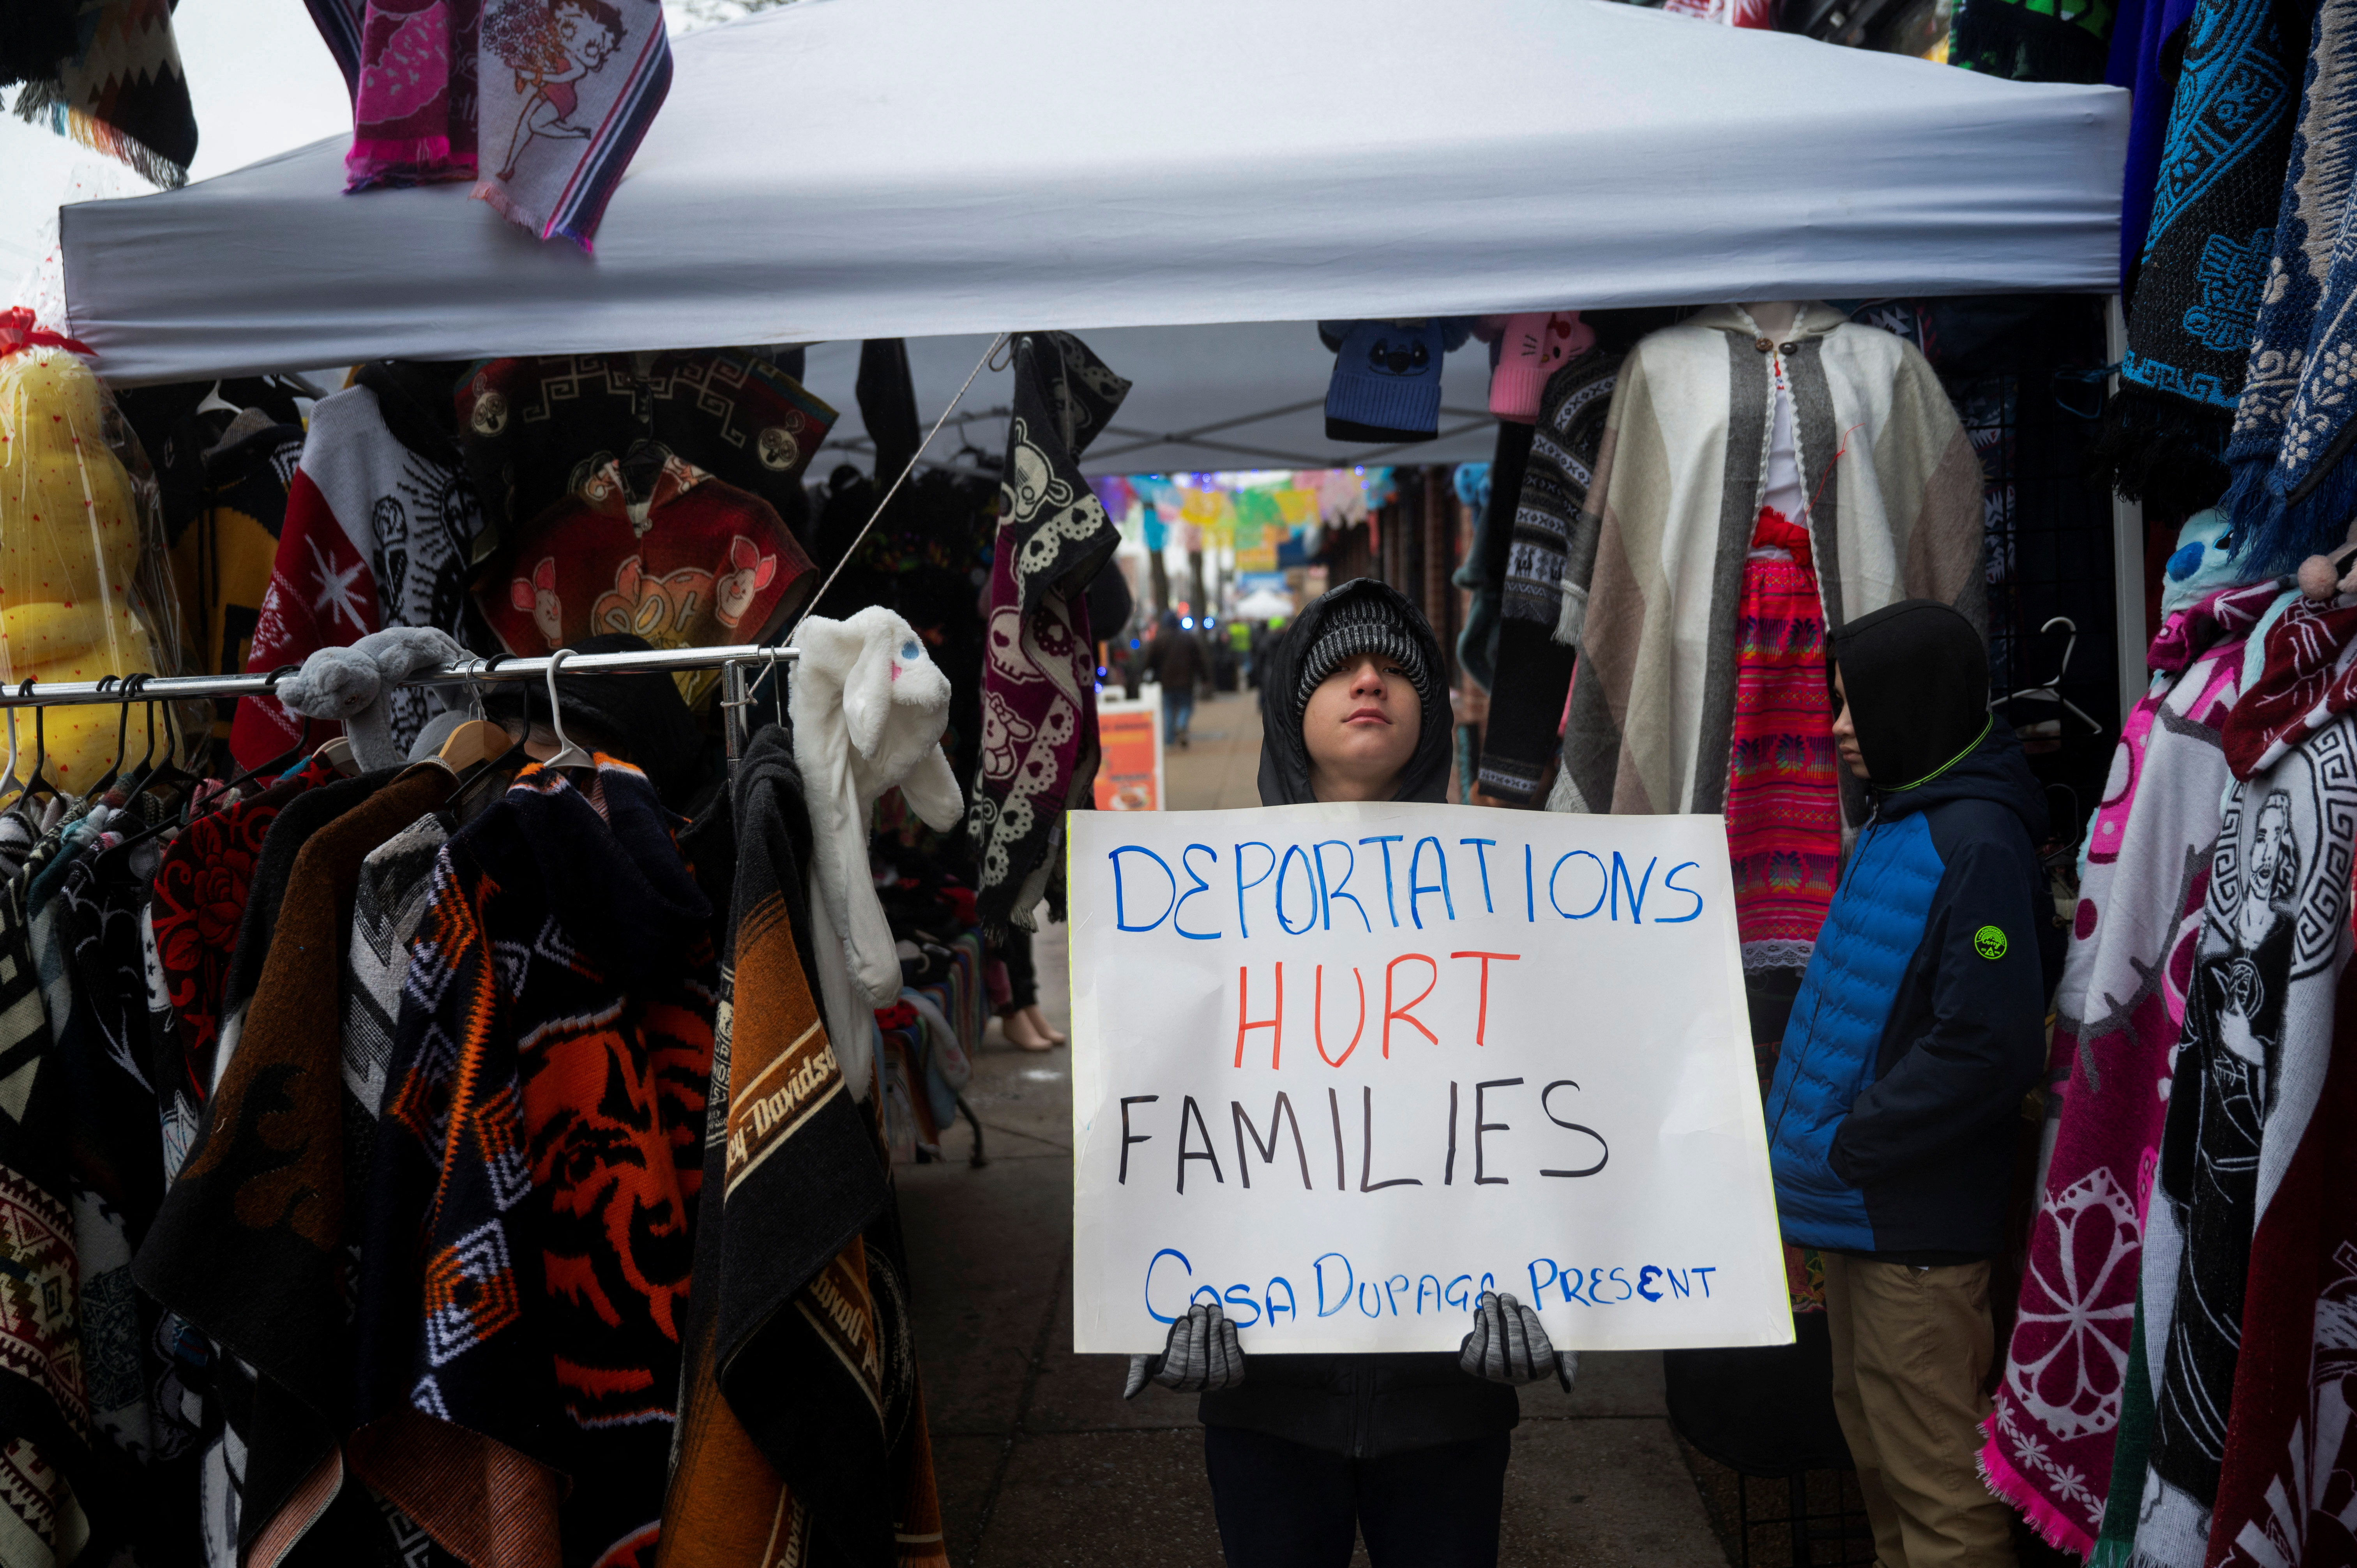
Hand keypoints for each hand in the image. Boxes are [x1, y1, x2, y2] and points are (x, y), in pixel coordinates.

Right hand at [1122, 1302, 1245, 1397]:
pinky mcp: (1228, 1379)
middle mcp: (1190, 1388)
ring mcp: (1210, 1385)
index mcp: (1166, 1381)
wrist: (1189, 1340)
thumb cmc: (1161, 1346)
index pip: (1174, 1370)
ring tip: (1213, 1313)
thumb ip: (1138, 1371)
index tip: (1183, 1322)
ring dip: (1217, 1337)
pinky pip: (1234, 1368)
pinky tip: (1226, 1325)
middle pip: (1198, 1368)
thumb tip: (1128, 1396)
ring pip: (1217, 1368)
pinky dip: (1231, 1345)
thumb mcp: (1144, 1355)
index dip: (1181, 1346)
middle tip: (1200, 1311)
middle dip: (1200, 1336)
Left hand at [1459, 1291, 1575, 1389]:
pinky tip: (1481, 1315)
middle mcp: (1520, 1378)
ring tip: (1491, 1301)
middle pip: (1516, 1357)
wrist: (1510, 1339)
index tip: (1526, 1309)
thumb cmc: (1541, 1338)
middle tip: (1507, 1299)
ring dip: (1492, 1326)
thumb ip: (1568, 1361)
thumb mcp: (1562, 1347)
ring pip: (1494, 1357)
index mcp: (1543, 1371)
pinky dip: (1476, 1335)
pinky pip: (1474, 1358)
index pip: (1540, 1357)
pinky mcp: (1478, 1370)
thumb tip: (1569, 1387)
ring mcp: (1498, 1376)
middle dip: (1511, 1324)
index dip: (1532, 1331)